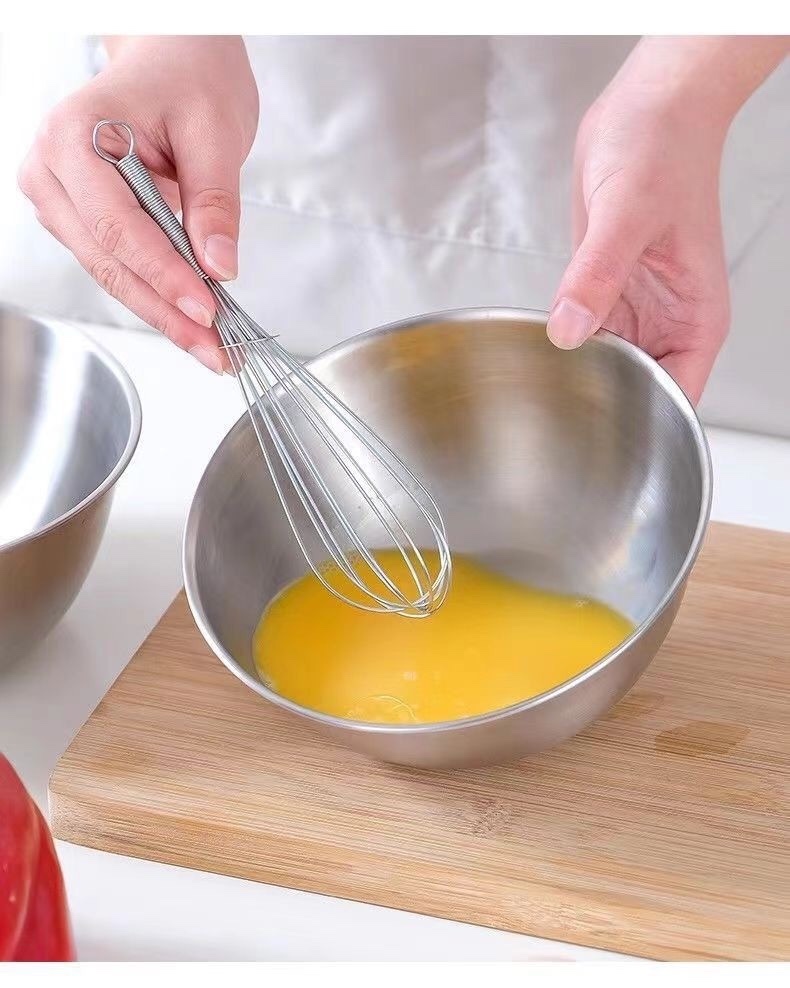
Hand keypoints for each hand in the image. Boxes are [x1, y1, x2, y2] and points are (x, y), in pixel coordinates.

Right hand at [18, 36, 258, 373]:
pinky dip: (156, 296)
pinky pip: (117, 266)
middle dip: (167, 312)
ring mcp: (60, 198)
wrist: (173, 59)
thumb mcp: (215, 132)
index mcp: (74, 136)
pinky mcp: (80, 218)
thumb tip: (218, 267)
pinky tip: (191, 323)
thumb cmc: (189, 78)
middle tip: (216, 351)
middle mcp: (51, 170)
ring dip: (163, 314)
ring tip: (212, 348)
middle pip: (109, 261)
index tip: (208, 311)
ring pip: (111, 273)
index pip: (119, 226)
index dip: (165, 276)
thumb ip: (215, 202)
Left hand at [547, 50, 731, 403]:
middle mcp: (666, 320)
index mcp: (695, 318)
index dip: (645, 423)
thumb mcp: (629, 213)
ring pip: (605, 365)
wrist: (646, 108)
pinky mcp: (603, 290)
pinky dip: (562, 344)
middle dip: (602, 409)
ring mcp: (634, 307)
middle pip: (638, 391)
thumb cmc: (665, 147)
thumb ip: (598, 274)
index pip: (678, 396)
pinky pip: (580, 332)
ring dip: (577, 378)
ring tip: (540, 395)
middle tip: (556, 423)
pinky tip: (537, 353)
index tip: (602, 439)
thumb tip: (571, 328)